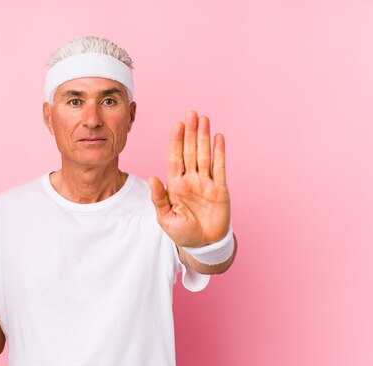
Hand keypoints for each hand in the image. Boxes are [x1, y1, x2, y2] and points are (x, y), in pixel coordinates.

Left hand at [149, 111, 230, 246]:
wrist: (203, 245)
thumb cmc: (182, 233)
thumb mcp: (165, 217)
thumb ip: (159, 197)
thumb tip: (152, 177)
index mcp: (175, 185)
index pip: (175, 157)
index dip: (176, 141)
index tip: (177, 124)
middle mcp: (191, 180)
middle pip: (190, 151)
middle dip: (190, 133)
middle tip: (191, 113)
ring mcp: (206, 183)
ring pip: (205, 155)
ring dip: (204, 137)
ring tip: (204, 119)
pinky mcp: (220, 189)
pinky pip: (220, 167)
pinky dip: (219, 152)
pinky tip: (218, 137)